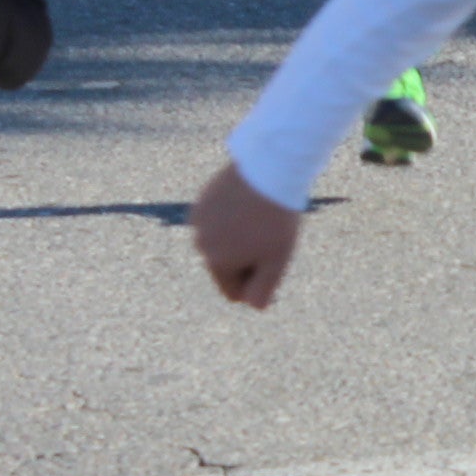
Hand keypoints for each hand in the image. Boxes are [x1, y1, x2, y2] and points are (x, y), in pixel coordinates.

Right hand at [191, 162, 301, 309]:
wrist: (270, 170)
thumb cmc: (276, 219)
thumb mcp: (277, 261)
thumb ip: (263, 290)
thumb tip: (251, 305)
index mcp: (216, 263)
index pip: (234, 292)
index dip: (257, 280)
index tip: (271, 256)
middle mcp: (200, 244)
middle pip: (226, 267)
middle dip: (245, 258)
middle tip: (267, 235)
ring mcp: (198, 221)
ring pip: (221, 243)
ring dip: (237, 238)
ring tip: (256, 218)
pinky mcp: (202, 200)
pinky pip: (217, 221)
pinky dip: (230, 218)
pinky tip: (246, 204)